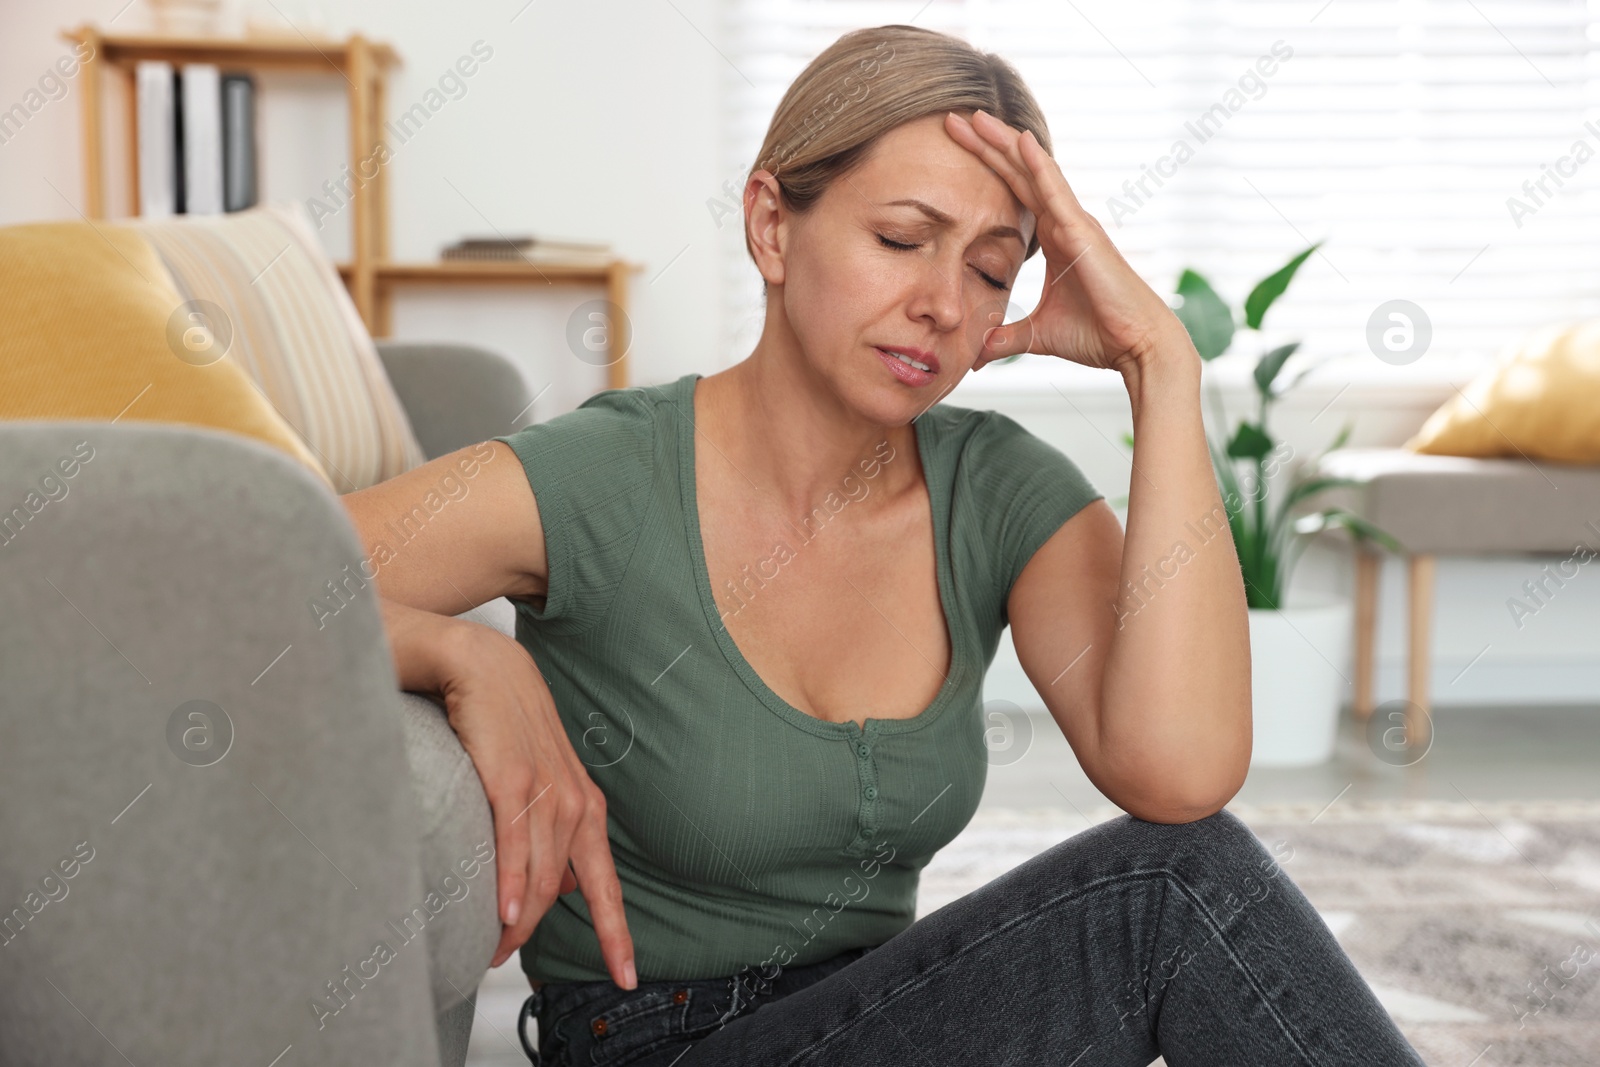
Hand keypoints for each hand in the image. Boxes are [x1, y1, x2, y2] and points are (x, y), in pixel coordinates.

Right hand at [438, 621, 635, 985]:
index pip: (606, 885)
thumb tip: (558, 884)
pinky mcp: (511, 778)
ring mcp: (546, 791)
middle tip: (502, 962)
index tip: (626, 977)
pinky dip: (510, 884)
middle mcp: (575, 804)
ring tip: (492, 951)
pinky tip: (504, 914)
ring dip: (516, 922)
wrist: (483, 666)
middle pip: (564, 892)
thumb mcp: (538, 782)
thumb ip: (549, 831)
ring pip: (538, 876)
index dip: (617, 934)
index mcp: (586, 809)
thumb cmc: (506, 725)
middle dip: (537, 937)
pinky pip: (514, 844)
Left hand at [944, 109, 1195, 374]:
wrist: (1134, 346)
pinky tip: (1020, 141)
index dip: (986, 168)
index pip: (1013, 193)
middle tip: (953, 118)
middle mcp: (1065, 222)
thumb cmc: (1097, 335)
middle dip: (987, 145)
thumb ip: (1004, 339)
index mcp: (1054, 238)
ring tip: (977, 117)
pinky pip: (1056, 192)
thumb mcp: (1037, 336)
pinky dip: (1038, 165)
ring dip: (1005, 144)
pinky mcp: (1083, 233)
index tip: (956, 146)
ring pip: (1034, 173)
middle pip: (1019, 174)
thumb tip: (974, 357)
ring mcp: (1075, 223)